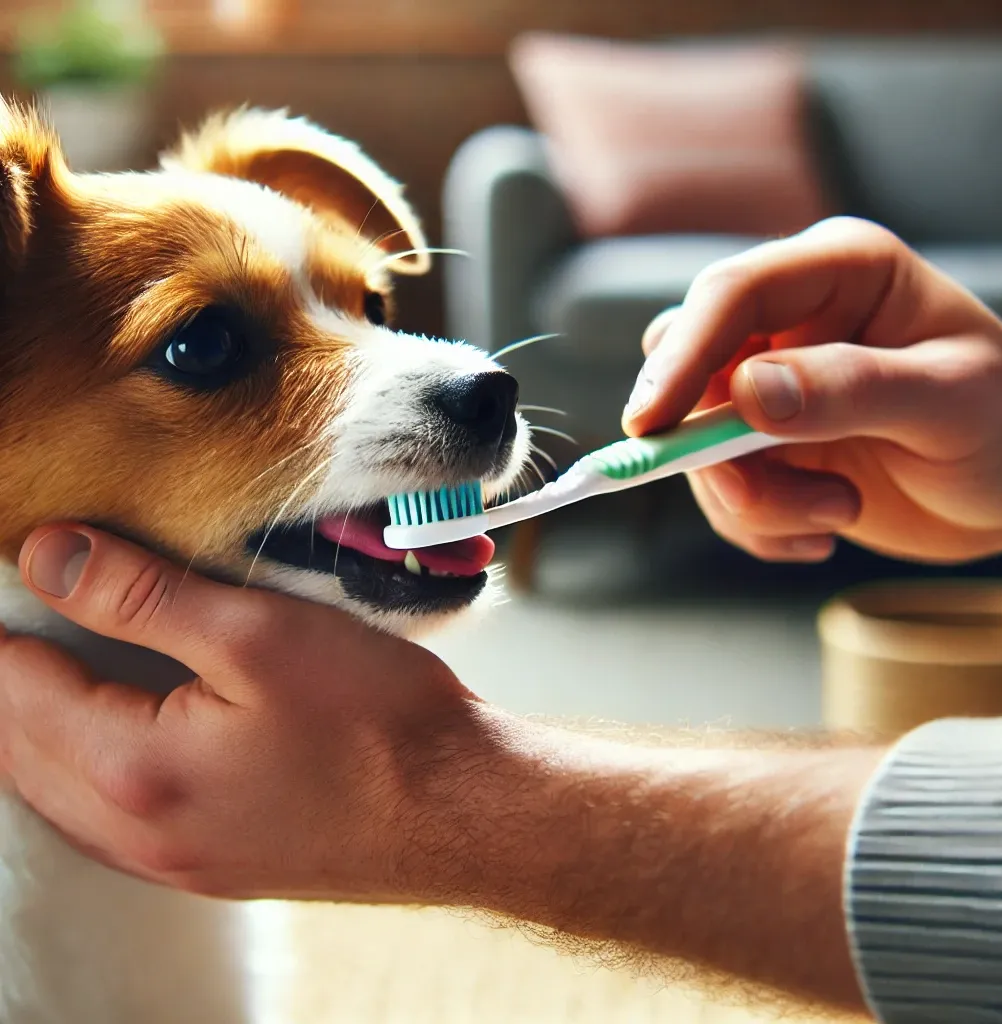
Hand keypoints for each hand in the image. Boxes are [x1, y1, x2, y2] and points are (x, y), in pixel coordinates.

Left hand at [0, 523, 489, 900]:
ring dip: (41, 733)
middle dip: (12, 683)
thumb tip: (49, 555)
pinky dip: (87, 773)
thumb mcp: (260, 633)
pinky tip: (114, 739)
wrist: (462, 810)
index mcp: (137, 769)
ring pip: (60, 796)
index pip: (19, 690)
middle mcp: (140, 833)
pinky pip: (109, 825)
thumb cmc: (378, 719)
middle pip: (22, 753)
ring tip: (53, 671)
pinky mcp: (215, 868)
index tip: (17, 575)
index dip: (8, 628)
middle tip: (24, 619)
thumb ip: (143, 595)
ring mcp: (177, 862)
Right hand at [623, 217, 1001, 563]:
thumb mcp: (950, 404)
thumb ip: (853, 390)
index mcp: (840, 271)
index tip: (650, 425)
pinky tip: (823, 529)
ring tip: (837, 512)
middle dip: (706, 444)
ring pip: (696, 441)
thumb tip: (747, 394)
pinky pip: (720, 488)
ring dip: (754, 498)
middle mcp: (792, 321)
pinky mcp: (764, 446)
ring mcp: (772, 386)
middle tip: (750, 494)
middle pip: (688, 364)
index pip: (732, 295)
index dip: (682, 356)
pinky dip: (759, 525)